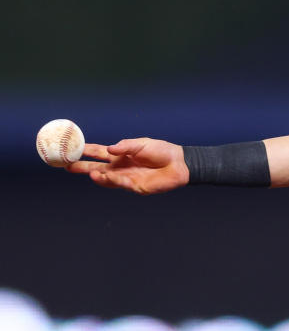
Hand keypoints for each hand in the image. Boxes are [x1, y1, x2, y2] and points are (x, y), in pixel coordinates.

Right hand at [67, 138, 189, 194]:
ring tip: (90, 172)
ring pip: (106, 178)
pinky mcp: (134, 187)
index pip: (98, 153)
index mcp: (120, 155)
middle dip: (81, 167)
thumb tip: (109, 149)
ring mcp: (126, 177)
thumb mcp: (142, 144)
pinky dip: (113, 180)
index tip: (70, 148)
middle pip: (96, 167)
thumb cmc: (162, 151)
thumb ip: (125, 146)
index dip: (85, 151)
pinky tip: (106, 176)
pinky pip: (120, 184)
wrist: (179, 163)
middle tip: (67, 166)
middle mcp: (120, 166)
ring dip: (97, 176)